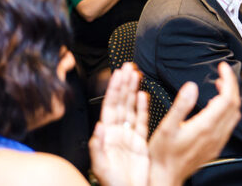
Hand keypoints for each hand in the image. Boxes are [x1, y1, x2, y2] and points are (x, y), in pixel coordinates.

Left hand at [89, 63, 149, 185]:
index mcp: (106, 135)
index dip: (114, 89)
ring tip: (137, 75)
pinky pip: (142, 121)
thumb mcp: (101, 166)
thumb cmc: (112, 183)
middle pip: (121, 102)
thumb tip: (99, 127)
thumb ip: (98, 146)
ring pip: (131, 108)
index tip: (117, 74)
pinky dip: (143, 108)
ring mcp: (129, 136)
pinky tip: (143, 96)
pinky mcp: (140, 143)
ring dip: (133, 91)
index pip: (110, 105)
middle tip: (128, 67)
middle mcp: (117, 132)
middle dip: (124, 83)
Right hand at [148, 62, 240, 185]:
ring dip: (230, 97)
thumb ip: (181, 105)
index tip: (223, 68)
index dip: (228, 79)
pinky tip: (216, 106)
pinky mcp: (214, 146)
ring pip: (234, 115)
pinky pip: (228, 125)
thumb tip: (191, 86)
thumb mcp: (166, 126)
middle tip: (223, 73)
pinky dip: (227, 110)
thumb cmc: (162, 155)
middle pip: (234, 105)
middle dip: (231, 85)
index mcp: (205, 127)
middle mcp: (215, 135)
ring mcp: (216, 141)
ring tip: (220, 85)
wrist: (164, 177)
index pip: (227, 98)